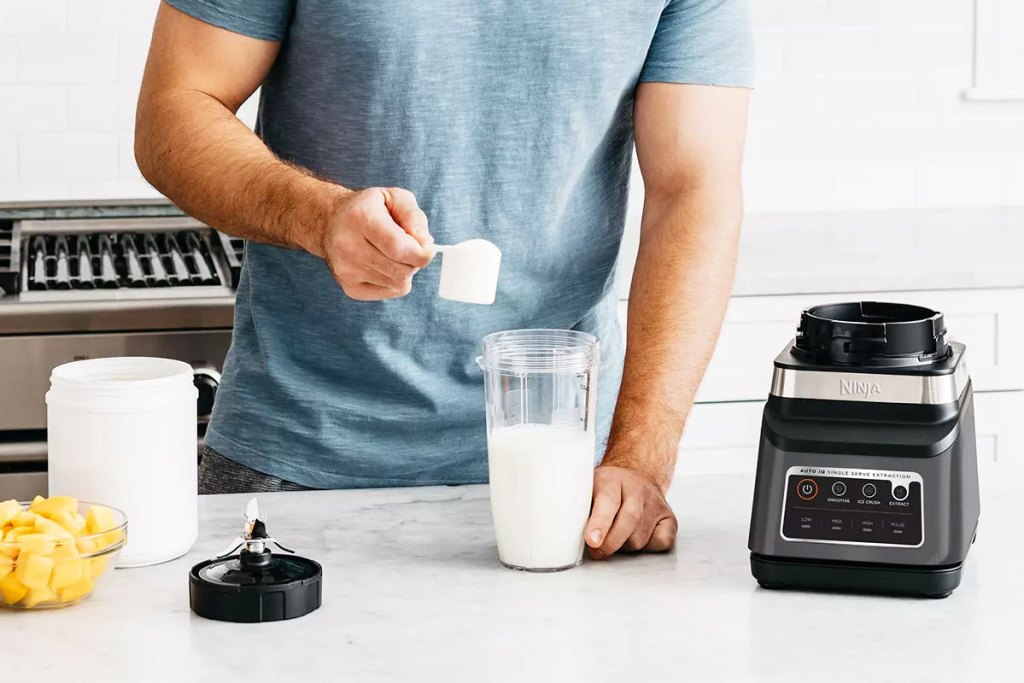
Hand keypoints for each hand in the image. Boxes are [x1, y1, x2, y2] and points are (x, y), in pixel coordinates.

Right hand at [316, 187, 433, 300]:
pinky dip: (395, 280)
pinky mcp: (350, 287)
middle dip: (415, 260)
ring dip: (405, 269)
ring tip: (393, 253)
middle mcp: (348, 246)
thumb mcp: (395, 197)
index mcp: (361, 218)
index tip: (427, 248)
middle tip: (409, 247)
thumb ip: (414, 217)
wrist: (330, 221)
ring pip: (398, 283)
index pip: (399, 248)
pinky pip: (390, 291)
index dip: (422, 253)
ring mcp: (346, 270)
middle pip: (401, 270)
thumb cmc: (370, 208)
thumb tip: (426, 244)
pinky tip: (384, 265)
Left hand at [584, 465, 676, 558]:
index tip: (591, 541)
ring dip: (624, 546)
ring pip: (640, 537)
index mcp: (612, 480)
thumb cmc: (605, 489)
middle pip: (628, 520)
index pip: (607, 501)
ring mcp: (656, 503)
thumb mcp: (587, 488)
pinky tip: (636, 538)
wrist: (635, 477)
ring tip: (615, 538)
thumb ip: (577, 506)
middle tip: (597, 552)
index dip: (599, 523)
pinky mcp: (669, 518)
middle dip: (610, 543)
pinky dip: (647, 548)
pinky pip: (661, 542)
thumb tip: (563, 531)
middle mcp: (638, 489)